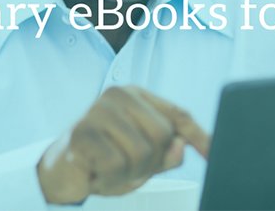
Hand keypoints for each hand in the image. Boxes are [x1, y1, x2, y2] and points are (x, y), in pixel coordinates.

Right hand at [36, 86, 209, 203]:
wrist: (60, 174)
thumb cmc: (102, 161)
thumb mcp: (144, 161)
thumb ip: (166, 153)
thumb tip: (181, 146)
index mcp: (137, 96)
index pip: (178, 115)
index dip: (199, 136)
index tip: (215, 152)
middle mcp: (118, 96)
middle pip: (163, 136)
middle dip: (149, 162)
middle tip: (125, 166)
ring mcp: (98, 111)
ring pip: (142, 152)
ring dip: (128, 172)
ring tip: (109, 168)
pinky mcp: (82, 132)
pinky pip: (117, 164)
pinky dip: (110, 177)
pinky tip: (96, 171)